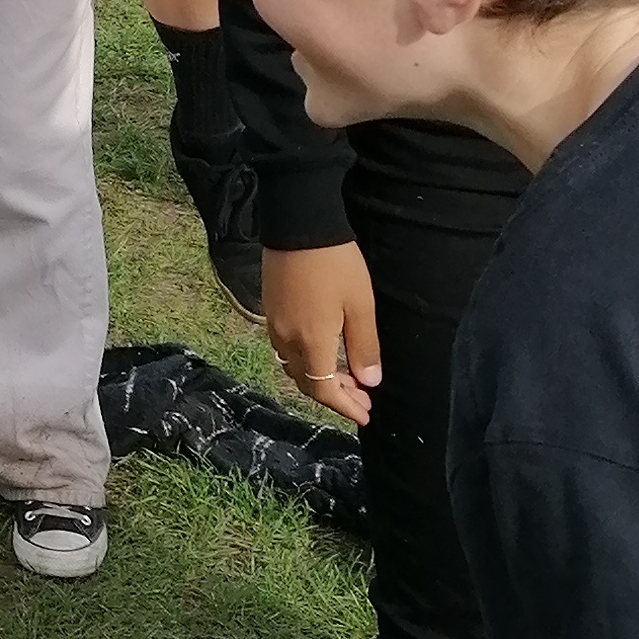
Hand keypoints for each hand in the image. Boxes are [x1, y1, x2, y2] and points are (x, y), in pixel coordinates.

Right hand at [261, 239, 380, 427]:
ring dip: (318, 378)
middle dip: (334, 396)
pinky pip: (285, 348)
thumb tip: (369, 382)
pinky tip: (321, 349)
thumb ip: (364, 347)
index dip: (345, 406)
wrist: (298, 224)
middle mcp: (286, 339)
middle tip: (361, 397)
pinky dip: (305, 360)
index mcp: (310, 342)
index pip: (324, 390)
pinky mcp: (270, 308)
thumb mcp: (360, 306)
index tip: (365, 414)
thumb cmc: (336, 264)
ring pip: (293, 366)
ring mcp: (274, 323)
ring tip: (344, 376)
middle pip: (306, 382)